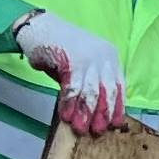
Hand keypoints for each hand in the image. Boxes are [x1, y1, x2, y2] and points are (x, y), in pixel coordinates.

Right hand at [14, 11, 129, 133]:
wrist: (39, 26)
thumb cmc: (60, 47)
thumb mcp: (82, 65)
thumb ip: (90, 82)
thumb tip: (94, 111)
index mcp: (110, 56)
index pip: (119, 86)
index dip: (118, 107)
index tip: (116, 124)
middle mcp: (104, 56)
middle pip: (107, 91)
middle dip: (102, 113)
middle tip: (98, 131)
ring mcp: (89, 58)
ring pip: (91, 93)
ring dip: (85, 113)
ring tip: (80, 128)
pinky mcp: (73, 61)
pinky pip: (73, 89)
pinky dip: (69, 104)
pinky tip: (66, 115)